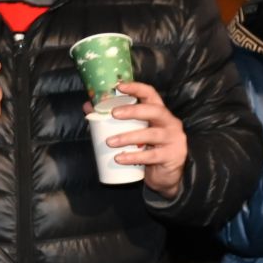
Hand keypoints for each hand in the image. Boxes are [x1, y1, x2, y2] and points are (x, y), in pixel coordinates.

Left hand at [103, 81, 188, 199]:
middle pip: (155, 111)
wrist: (166, 175)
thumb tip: (88, 106)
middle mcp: (170, 123)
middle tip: (114, 114)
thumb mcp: (134, 132)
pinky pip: (152, 155)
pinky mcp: (172, 155)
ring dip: (129, 137)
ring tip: (110, 142)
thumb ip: (115, 121)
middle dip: (134, 111)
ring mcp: (174, 139)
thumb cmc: (149, 149)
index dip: (137, 88)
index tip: (120, 86)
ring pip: (152, 134)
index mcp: (160, 113)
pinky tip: (120, 158)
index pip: (151, 95)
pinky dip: (134, 157)